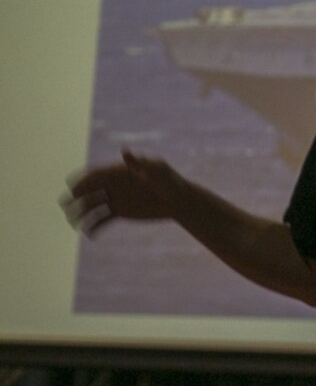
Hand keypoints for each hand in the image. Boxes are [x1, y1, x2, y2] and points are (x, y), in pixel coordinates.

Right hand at [61, 150, 182, 236]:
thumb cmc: (171, 182)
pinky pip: (103, 220)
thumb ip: (139, 163)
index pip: (97, 175)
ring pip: (92, 206)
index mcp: (120, 172)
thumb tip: (125, 151)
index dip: (83, 180)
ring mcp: (116, 198)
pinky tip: (89, 234)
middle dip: (76, 197)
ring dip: (81, 214)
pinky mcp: (120, 212)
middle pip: (90, 190)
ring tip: (73, 223)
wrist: (180, 201)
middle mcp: (114, 185)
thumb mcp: (157, 170)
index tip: (72, 187)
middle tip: (65, 205)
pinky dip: (95, 227)